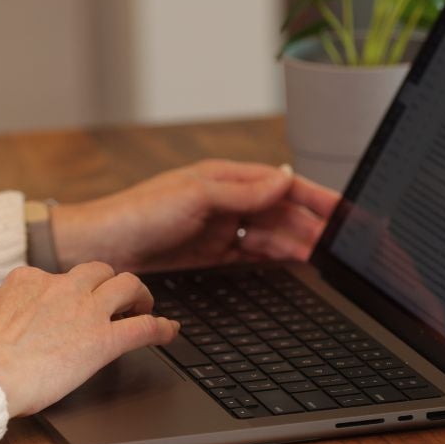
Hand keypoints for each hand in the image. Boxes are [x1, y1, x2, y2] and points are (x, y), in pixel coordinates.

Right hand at [0, 262, 178, 416]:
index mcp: (29, 281)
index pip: (57, 277)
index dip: (69, 290)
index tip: (71, 302)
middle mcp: (62, 287)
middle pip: (99, 271)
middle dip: (111, 282)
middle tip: (117, 299)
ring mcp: (85, 311)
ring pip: (128, 285)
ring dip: (141, 295)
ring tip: (145, 307)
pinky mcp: (102, 340)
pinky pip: (143, 327)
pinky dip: (161, 328)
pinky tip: (169, 332)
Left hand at [50, 160, 340, 272]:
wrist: (99, 249)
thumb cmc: (138, 213)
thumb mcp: (195, 196)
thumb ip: (243, 192)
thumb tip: (285, 178)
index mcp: (226, 178)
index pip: (283, 184)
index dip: (316, 196)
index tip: (344, 211)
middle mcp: (227, 201)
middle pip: (283, 211)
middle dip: (314, 224)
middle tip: (343, 243)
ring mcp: (220, 229)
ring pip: (272, 236)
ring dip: (299, 244)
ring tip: (325, 257)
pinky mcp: (211, 255)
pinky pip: (253, 256)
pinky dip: (275, 260)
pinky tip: (295, 265)